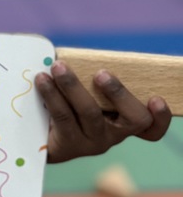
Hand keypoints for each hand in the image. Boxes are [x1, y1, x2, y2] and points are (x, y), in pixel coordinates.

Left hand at [35, 62, 170, 163]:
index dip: (161, 117)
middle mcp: (113, 135)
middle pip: (132, 119)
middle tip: (101, 73)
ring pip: (90, 112)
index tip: (156, 99)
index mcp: (124, 121)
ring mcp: (92, 142)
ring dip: (73, 85)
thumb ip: (93, 79)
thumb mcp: (87, 91)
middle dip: (119, 93)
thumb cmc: (69, 104)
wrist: (36, 137)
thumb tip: (81, 51)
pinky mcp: (67, 145)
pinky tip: (42, 79)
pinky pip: (62, 116)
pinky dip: (52, 94)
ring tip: (58, 67)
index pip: (151, 127)